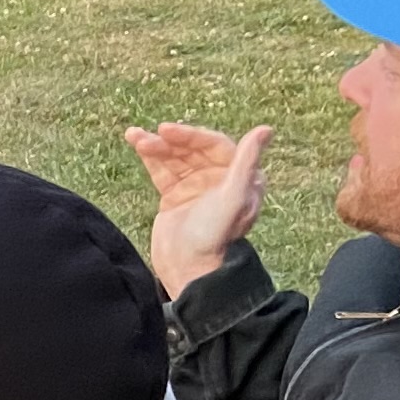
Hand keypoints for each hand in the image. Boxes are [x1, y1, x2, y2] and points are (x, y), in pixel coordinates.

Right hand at [124, 122, 271, 298]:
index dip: (190, 135)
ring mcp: (195, 187)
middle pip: (192, 149)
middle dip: (169, 141)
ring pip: (174, 156)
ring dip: (155, 145)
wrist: (188, 270)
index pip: (214, 145)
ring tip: (133, 135)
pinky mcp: (174, 196)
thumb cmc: (214, 236)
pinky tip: (135, 142)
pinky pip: (162, 169)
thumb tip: (266, 129)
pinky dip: (149, 156)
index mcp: (239, 177)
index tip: (166, 130)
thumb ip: (247, 161)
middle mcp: (218, 179)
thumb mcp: (232, 197)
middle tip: (148, 138)